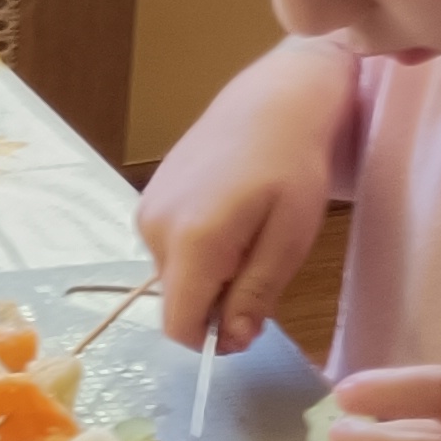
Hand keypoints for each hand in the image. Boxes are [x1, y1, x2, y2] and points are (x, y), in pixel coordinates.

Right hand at [140, 125, 332, 359]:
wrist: (273, 100)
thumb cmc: (293, 165)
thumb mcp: (289, 238)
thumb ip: (255, 293)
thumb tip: (231, 341)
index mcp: (192, 241)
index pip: (178, 325)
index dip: (212, 340)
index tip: (249, 323)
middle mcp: (156, 228)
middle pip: (176, 301)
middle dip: (215, 302)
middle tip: (260, 267)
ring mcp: (147, 210)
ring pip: (173, 276)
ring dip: (208, 275)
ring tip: (247, 234)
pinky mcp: (149, 199)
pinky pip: (169, 249)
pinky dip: (198, 251)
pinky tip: (229, 217)